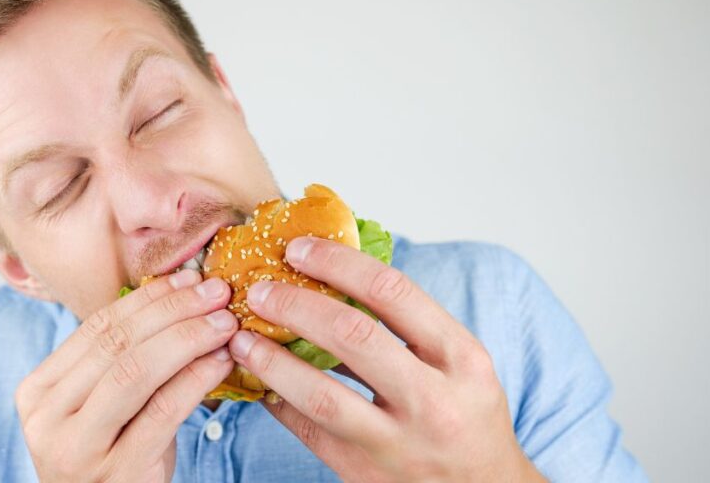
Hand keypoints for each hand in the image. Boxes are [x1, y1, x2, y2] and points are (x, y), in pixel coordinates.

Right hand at [15, 270, 237, 481]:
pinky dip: (196, 379)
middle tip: (216, 293)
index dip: (148, 299)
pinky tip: (220, 361)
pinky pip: (162, 412)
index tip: (189, 280)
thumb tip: (179, 295)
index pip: (96, 328)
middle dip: (174, 311)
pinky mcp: (118, 474)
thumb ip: (120, 362)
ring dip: (187, 339)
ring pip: (135, 373)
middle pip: (117, 345)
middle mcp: (48, 419)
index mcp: (37, 392)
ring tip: (224, 323)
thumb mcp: (102, 409)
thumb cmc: (110, 457)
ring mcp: (78, 450)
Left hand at [228, 237, 544, 481]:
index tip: (299, 249)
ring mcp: (397, 444)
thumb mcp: (459, 363)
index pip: (393, 293)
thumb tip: (333, 273)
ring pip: (321, 395)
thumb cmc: (466, 416)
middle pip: (353, 337)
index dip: (338, 264)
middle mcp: (433, 401)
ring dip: (272, 361)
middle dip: (296, 306)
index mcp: (460, 359)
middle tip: (260, 290)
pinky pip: (308, 432)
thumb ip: (410, 323)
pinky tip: (260, 382)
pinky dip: (277, 402)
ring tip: (242, 339)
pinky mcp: (364, 474)